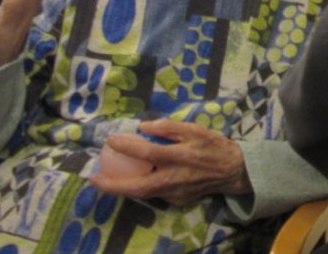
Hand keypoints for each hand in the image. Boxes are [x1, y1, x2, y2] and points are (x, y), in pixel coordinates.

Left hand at [89, 119, 251, 206]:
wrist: (233, 171)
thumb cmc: (213, 146)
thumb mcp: (195, 129)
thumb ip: (169, 127)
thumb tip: (144, 127)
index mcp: (181, 156)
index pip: (148, 152)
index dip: (128, 146)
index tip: (110, 139)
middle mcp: (176, 178)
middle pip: (138, 187)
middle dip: (113, 186)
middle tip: (93, 179)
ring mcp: (175, 193)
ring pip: (143, 194)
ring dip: (122, 188)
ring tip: (105, 180)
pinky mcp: (177, 201)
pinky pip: (154, 193)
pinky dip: (140, 186)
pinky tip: (132, 178)